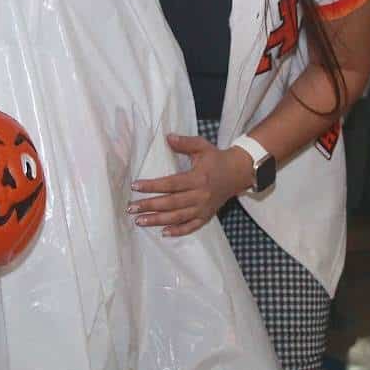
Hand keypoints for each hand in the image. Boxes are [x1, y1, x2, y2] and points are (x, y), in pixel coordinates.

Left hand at [129, 134, 254, 237]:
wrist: (238, 173)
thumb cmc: (216, 158)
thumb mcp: (202, 146)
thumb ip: (185, 143)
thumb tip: (167, 137)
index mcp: (198, 178)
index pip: (171, 183)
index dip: (152, 186)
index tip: (135, 186)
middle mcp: (200, 195)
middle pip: (171, 203)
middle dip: (150, 205)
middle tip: (131, 208)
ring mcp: (204, 208)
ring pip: (178, 217)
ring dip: (158, 220)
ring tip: (140, 221)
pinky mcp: (207, 216)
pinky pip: (192, 226)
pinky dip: (178, 231)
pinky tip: (163, 232)